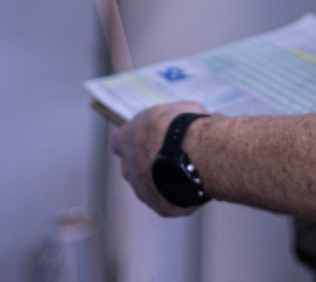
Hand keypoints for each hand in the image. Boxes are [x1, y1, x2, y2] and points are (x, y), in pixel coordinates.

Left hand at [110, 102, 209, 217]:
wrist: (196, 155)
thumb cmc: (183, 128)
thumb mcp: (180, 109)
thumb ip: (175, 118)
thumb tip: (189, 120)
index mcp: (126, 139)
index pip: (119, 141)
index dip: (135, 140)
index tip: (149, 139)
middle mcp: (128, 167)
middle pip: (134, 167)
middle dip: (150, 163)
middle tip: (174, 156)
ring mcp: (142, 190)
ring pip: (151, 187)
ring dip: (165, 180)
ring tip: (190, 171)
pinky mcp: (161, 207)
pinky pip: (169, 201)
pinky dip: (180, 196)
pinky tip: (196, 185)